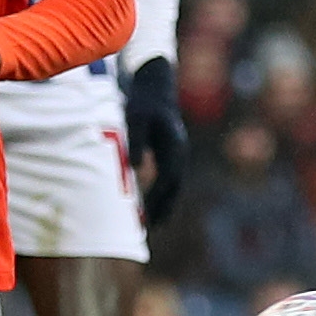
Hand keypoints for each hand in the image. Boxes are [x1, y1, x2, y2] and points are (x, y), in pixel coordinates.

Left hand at [122, 56, 189, 226]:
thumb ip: (136, 142)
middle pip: (175, 187)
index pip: (168, 179)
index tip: (147, 215)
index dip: (157, 199)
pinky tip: (153, 204)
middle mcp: (180, 152)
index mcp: (174, 146)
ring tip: (154, 224)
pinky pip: (170, 178)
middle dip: (164, 208)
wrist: (156, 85)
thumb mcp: (136, 119)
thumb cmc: (143, 103)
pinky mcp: (172, 152)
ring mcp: (178, 152)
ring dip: (165, 204)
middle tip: (152, 229)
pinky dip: (163, 193)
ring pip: (174, 184)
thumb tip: (135, 169)